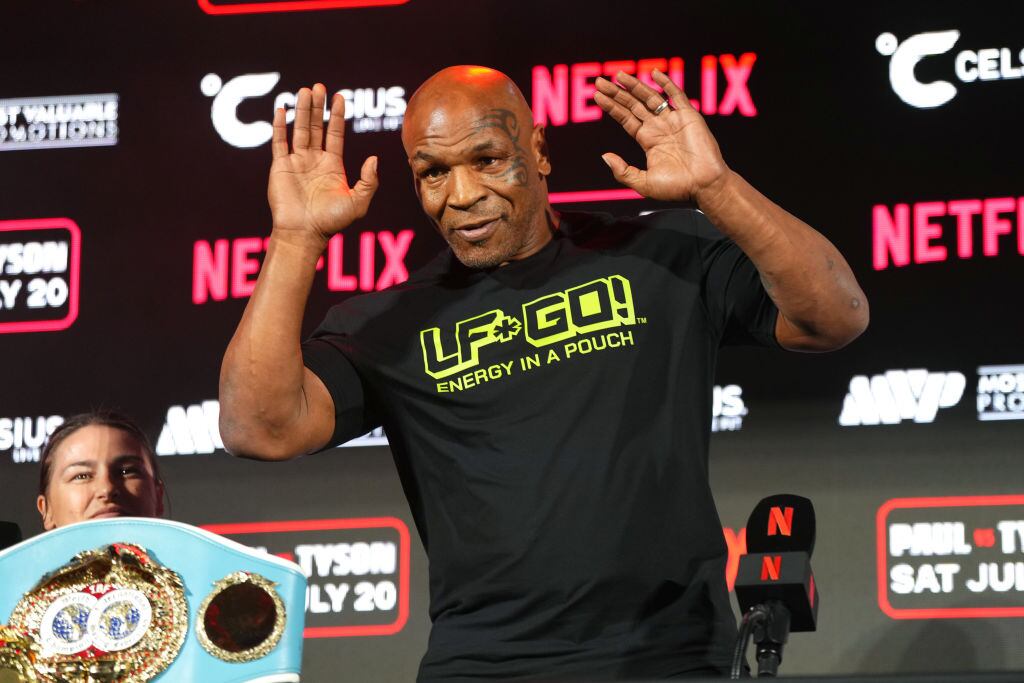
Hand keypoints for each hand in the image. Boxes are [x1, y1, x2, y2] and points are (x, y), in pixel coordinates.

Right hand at [268, 83, 378, 248]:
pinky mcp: (280, 166)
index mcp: (332, 166)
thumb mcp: (358, 202)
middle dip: (318, 107)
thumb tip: (374, 159)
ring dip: (302, 110)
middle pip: (316, 127)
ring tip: (304, 91)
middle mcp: (314, 160)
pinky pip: (279, 142)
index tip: (340, 97)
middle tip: (319, 86)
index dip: (337, 116)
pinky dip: (280, 125)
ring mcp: (296, 162)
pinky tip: (282, 109)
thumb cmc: (332, 222)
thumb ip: (368, 181)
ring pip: (299, 129)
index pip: (335, 134)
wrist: (304, 233)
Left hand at [594, 70, 729, 203]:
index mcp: (648, 140)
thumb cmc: (677, 188)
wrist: (704, 186)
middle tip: (599, 82)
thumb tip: (604, 156)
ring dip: (635, 86)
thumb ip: (622, 171)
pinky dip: (666, 84)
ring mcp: (673, 120)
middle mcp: (659, 127)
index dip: (612, 107)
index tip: (597, 96)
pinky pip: (676, 95)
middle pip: (634, 105)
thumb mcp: (643, 183)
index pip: (626, 118)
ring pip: (650, 97)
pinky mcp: (689, 116)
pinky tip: (654, 74)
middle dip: (617, 93)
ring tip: (618, 75)